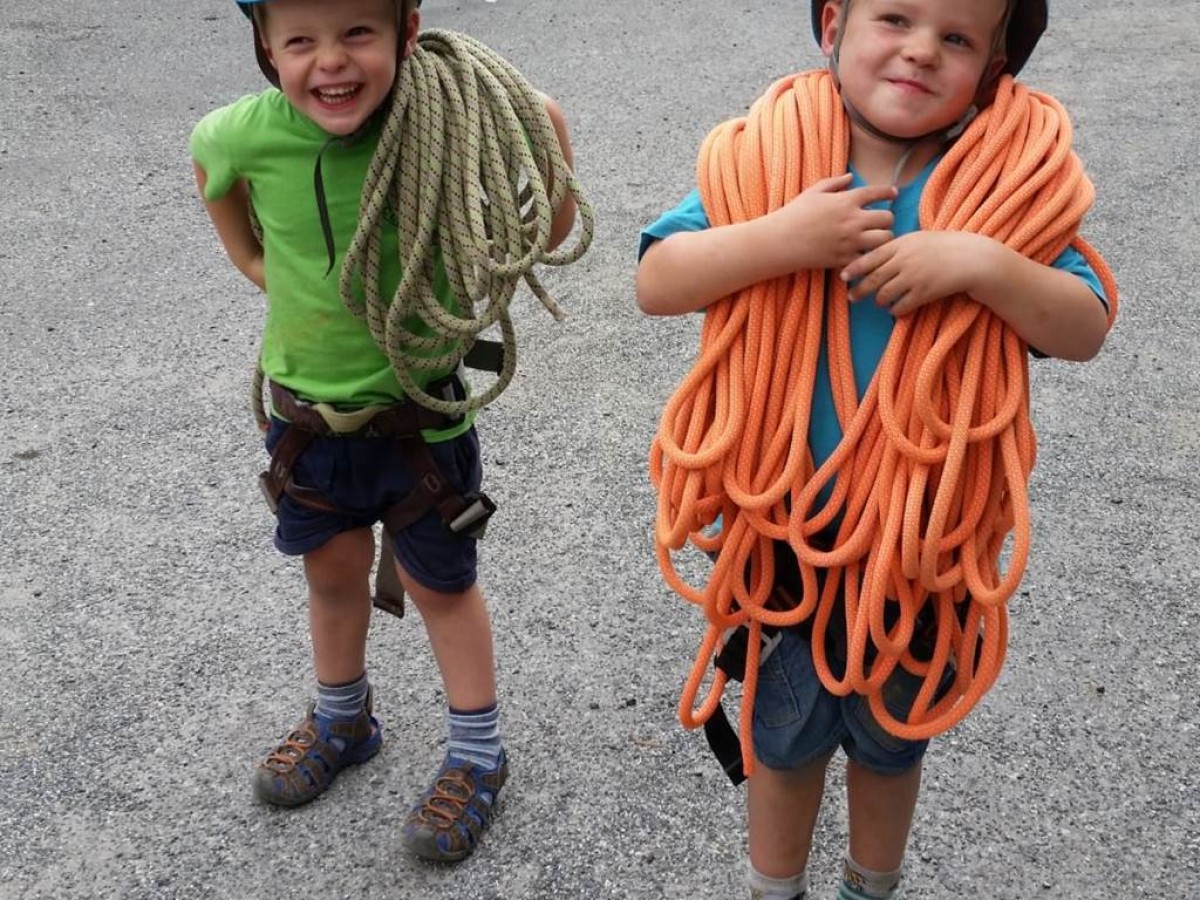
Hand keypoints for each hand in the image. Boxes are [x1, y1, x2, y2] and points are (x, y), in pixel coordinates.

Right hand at [768, 173, 896, 270]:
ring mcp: (850, 241)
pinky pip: (868, 258)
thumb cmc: (794, 214)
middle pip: (887, 218)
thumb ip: (834, 183)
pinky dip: (869, 257)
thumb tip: (850, 177)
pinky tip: (865, 255)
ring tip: (877, 239)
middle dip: (887, 219)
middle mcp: (852, 220)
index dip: (888, 191)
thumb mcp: (813, 192)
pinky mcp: (844, 259)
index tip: (894, 193)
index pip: (876, 192)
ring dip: (883, 239)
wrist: (780, 241)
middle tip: (881, 222)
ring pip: (884, 240)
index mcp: (846, 201)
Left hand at [841, 231, 995, 315]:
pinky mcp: (924, 293)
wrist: (972, 258)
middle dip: (860, 289)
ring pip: (885, 294)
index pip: (870, 257)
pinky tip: (896, 310)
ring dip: (879, 301)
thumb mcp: (919, 238)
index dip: (854, 268)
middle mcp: (905, 260)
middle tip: (852, 297)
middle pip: (873, 278)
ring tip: (879, 302)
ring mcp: (914, 277)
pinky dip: (895, 310)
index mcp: (901, 244)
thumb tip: (874, 255)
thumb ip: (897, 246)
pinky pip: (901, 306)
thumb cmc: (944, 246)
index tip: (842, 276)